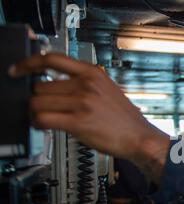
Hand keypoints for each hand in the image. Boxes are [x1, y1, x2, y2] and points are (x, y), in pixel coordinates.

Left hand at [8, 53, 169, 182]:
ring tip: (43, 119)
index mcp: (93, 73)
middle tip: (41, 108)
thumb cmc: (124, 119)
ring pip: (38, 103)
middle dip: (37, 99)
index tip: (18, 70)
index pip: (52, 59)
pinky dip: (38, 123)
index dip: (29, 63)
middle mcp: (86, 85)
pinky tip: (44, 126)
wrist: (140, 138)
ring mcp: (82, 103)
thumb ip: (83, 84)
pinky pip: (43, 119)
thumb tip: (54, 87)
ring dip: (35, 113)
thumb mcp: (107, 90)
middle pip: (40, 86)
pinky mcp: (78, 122)